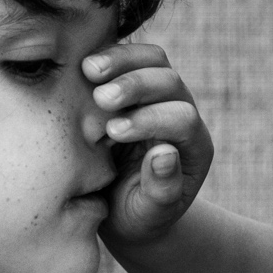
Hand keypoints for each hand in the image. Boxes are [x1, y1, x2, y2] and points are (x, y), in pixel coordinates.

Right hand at [84, 43, 213, 245]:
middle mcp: (181, 113)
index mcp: (193, 147)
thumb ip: (161, 189)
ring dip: (121, 60)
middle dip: (136, 86)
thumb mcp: (150, 214)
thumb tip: (164, 153)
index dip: (151, 121)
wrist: (123, 208)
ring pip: (153, 60)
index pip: (183, 120)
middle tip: (102, 99)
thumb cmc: (138, 216)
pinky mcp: (133, 84)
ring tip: (87, 70)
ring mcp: (159, 95)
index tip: (114, 133)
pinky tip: (79, 65)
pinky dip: (106, 56)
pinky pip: (127, 58)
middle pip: (170, 82)